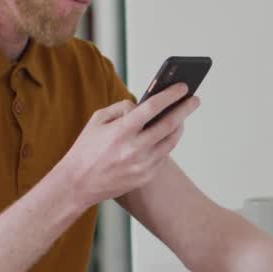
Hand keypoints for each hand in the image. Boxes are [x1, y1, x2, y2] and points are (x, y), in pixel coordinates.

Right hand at [57, 83, 200, 207]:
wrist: (78, 184)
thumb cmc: (86, 149)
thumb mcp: (97, 120)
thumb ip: (121, 108)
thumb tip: (143, 105)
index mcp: (121, 131)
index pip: (152, 107)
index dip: (170, 95)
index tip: (183, 87)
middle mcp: (134, 148)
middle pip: (169, 124)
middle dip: (185, 109)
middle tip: (194, 99)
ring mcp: (142, 165)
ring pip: (170, 141)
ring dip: (180, 126)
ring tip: (183, 116)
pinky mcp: (145, 177)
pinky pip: (163, 156)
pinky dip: (168, 143)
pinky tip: (169, 134)